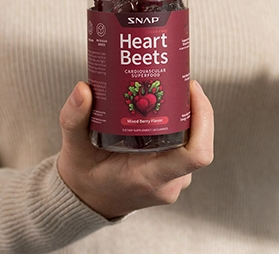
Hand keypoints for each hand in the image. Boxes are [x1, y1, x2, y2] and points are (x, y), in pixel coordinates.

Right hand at [57, 80, 212, 218]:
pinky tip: (162, 107)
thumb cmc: (83, 178)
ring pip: (191, 142)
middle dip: (191, 106)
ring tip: (165, 89)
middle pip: (197, 141)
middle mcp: (168, 181)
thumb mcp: (73, 148)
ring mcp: (173, 180)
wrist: (87, 200)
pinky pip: (184, 147)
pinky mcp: (172, 174)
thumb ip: (74, 118)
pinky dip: (177, 125)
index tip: (192, 90)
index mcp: (149, 177)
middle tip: (173, 79)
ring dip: (184, 115)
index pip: (195, 154)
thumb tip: (83, 89)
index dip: (204, 119)